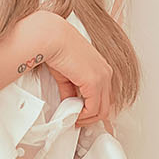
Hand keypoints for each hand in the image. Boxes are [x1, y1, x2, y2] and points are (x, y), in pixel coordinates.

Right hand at [31, 12, 113, 127]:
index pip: (103, 96)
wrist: (52, 38)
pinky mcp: (94, 82)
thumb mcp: (66, 75)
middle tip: (76, 121)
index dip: (91, 109)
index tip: (77, 114)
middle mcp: (105, 73)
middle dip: (90, 118)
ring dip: (86, 118)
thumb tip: (70, 103)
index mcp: (101, 68)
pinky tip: (73, 113)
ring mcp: (102, 77)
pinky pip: (93, 108)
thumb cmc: (56, 49)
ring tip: (73, 119)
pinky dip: (83, 115)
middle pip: (105, 106)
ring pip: (102, 110)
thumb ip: (70, 90)